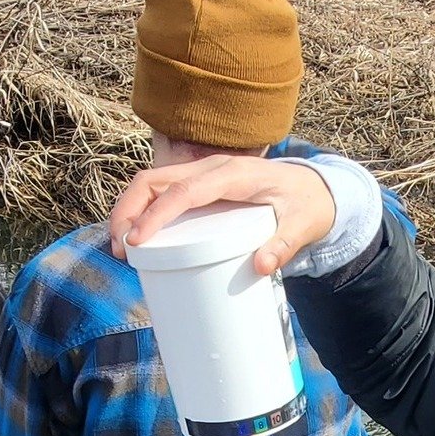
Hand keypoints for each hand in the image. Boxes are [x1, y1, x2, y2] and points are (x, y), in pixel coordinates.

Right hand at [108, 156, 335, 276]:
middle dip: (128, 209)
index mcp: (235, 175)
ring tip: (120, 245)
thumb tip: (261, 267)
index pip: (184, 191)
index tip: (136, 239)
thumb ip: (285, 245)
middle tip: (118, 247)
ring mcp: (205, 173)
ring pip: (153, 181)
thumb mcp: (303, 226)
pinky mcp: (201, 184)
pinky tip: (136, 234)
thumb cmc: (307, 205)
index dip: (156, 214)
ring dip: (129, 208)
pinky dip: (144, 208)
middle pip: (156, 179)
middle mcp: (214, 168)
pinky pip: (164, 190)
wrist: (315, 187)